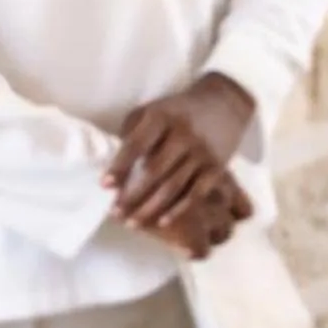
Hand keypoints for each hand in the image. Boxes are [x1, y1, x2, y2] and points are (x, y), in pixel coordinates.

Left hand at [106, 75, 256, 256]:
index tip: (105, 185)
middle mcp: (183, 134)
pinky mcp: (217, 168)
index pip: (136, 145)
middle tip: (115, 212)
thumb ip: (133, 132)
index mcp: (162, 117)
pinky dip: (177, 210)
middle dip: (131, 195)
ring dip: (149, 208)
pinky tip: (162, 223)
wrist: (223, 105)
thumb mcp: (153, 110)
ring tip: (132, 223)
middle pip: (153, 171)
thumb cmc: (177, 111)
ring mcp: (202, 152)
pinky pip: (195, 194)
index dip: (119, 166)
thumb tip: (117, 168)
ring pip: (172, 187)